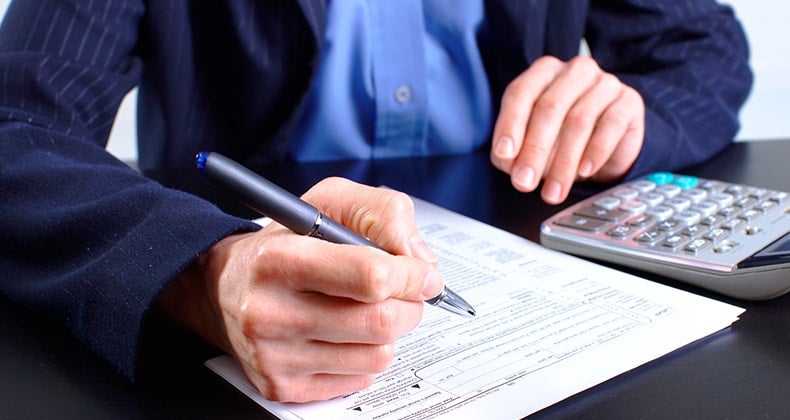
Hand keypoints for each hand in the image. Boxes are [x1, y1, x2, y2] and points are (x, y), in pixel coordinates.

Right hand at [159, 178, 443, 401]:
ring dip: (388, 331)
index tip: (422, 273)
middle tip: (404, 293)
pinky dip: (364, 355)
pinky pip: (359, 379)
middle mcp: (268, 311)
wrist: (223, 288)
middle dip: (409, 305)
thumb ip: (383, 213)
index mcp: (278, 259)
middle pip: (381, 322)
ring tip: (364, 309)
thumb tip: (421, 260)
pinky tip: (343, 334)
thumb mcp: (328, 202)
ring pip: (378, 355)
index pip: (369, 276)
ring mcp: (273, 355)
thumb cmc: (286, 242)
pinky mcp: (281, 386)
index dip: (411, 275)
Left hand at [490, 55, 644, 203]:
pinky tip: (585, 171)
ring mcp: (604, 83)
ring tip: (553, 190)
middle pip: (549, 107)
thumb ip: (514, 150)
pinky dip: (596, 151)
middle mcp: (574, 72)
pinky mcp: (628, 102)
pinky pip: (611, 125)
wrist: (608, 144)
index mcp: (543, 72)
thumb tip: (509, 161)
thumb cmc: (561, 138)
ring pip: (578, 120)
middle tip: (525, 182)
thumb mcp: (531, 144)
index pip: (520, 93)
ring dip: (563, 161)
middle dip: (534, 150)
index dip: (510, 125)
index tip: (505, 155)